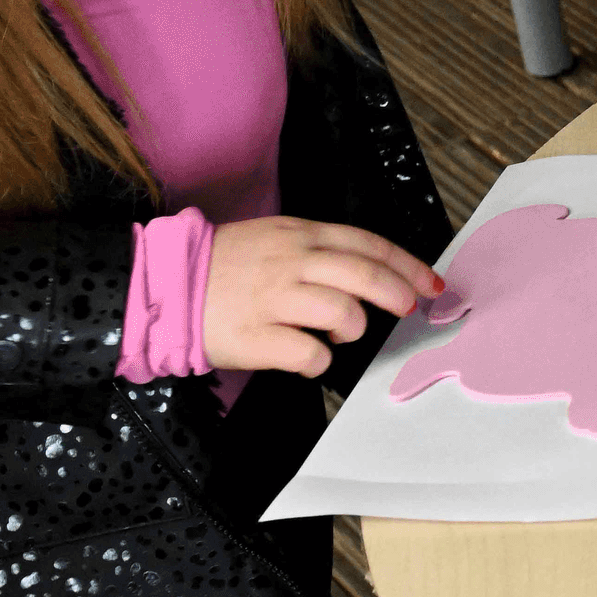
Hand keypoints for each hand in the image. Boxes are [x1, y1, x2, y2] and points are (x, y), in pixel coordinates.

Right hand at [203, 218, 442, 377]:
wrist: (165, 284)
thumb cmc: (224, 268)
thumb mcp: (275, 239)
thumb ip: (319, 252)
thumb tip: (371, 276)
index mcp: (300, 234)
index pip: (369, 244)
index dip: (407, 265)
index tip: (431, 284)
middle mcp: (291, 261)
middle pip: (365, 274)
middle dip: (398, 294)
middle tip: (408, 309)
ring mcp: (273, 298)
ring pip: (344, 313)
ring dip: (352, 329)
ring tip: (336, 335)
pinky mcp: (255, 336)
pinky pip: (309, 354)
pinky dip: (319, 361)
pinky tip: (307, 357)